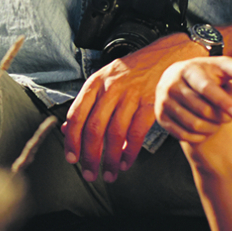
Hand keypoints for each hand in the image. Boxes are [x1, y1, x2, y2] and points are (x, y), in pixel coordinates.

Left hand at [62, 33, 202, 181]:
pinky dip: (130, 152)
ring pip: (115, 133)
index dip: (72, 140)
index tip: (72, 158)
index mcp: (95, 83)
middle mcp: (111, 88)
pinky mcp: (150, 104)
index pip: (76, 115)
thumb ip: (86, 104)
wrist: (165, 56)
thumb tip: (66, 129)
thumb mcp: (104, 80)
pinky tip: (125, 163)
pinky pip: (136, 133)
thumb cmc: (132, 71)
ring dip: (110, 159)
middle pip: (94, 128)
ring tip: (108, 174)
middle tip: (89, 174)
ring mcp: (131, 95)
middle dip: (90, 156)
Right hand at [155, 56, 231, 144]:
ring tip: (218, 124)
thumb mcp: (223, 67)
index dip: (223, 102)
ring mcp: (164, 101)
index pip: (206, 88)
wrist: (176, 76)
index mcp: (189, 70)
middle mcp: (172, 84)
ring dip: (210, 128)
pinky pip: (181, 134)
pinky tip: (206, 131)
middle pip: (200, 109)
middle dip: (219, 117)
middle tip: (229, 118)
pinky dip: (197, 137)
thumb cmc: (207, 73)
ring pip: (191, 123)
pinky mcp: (160, 116)